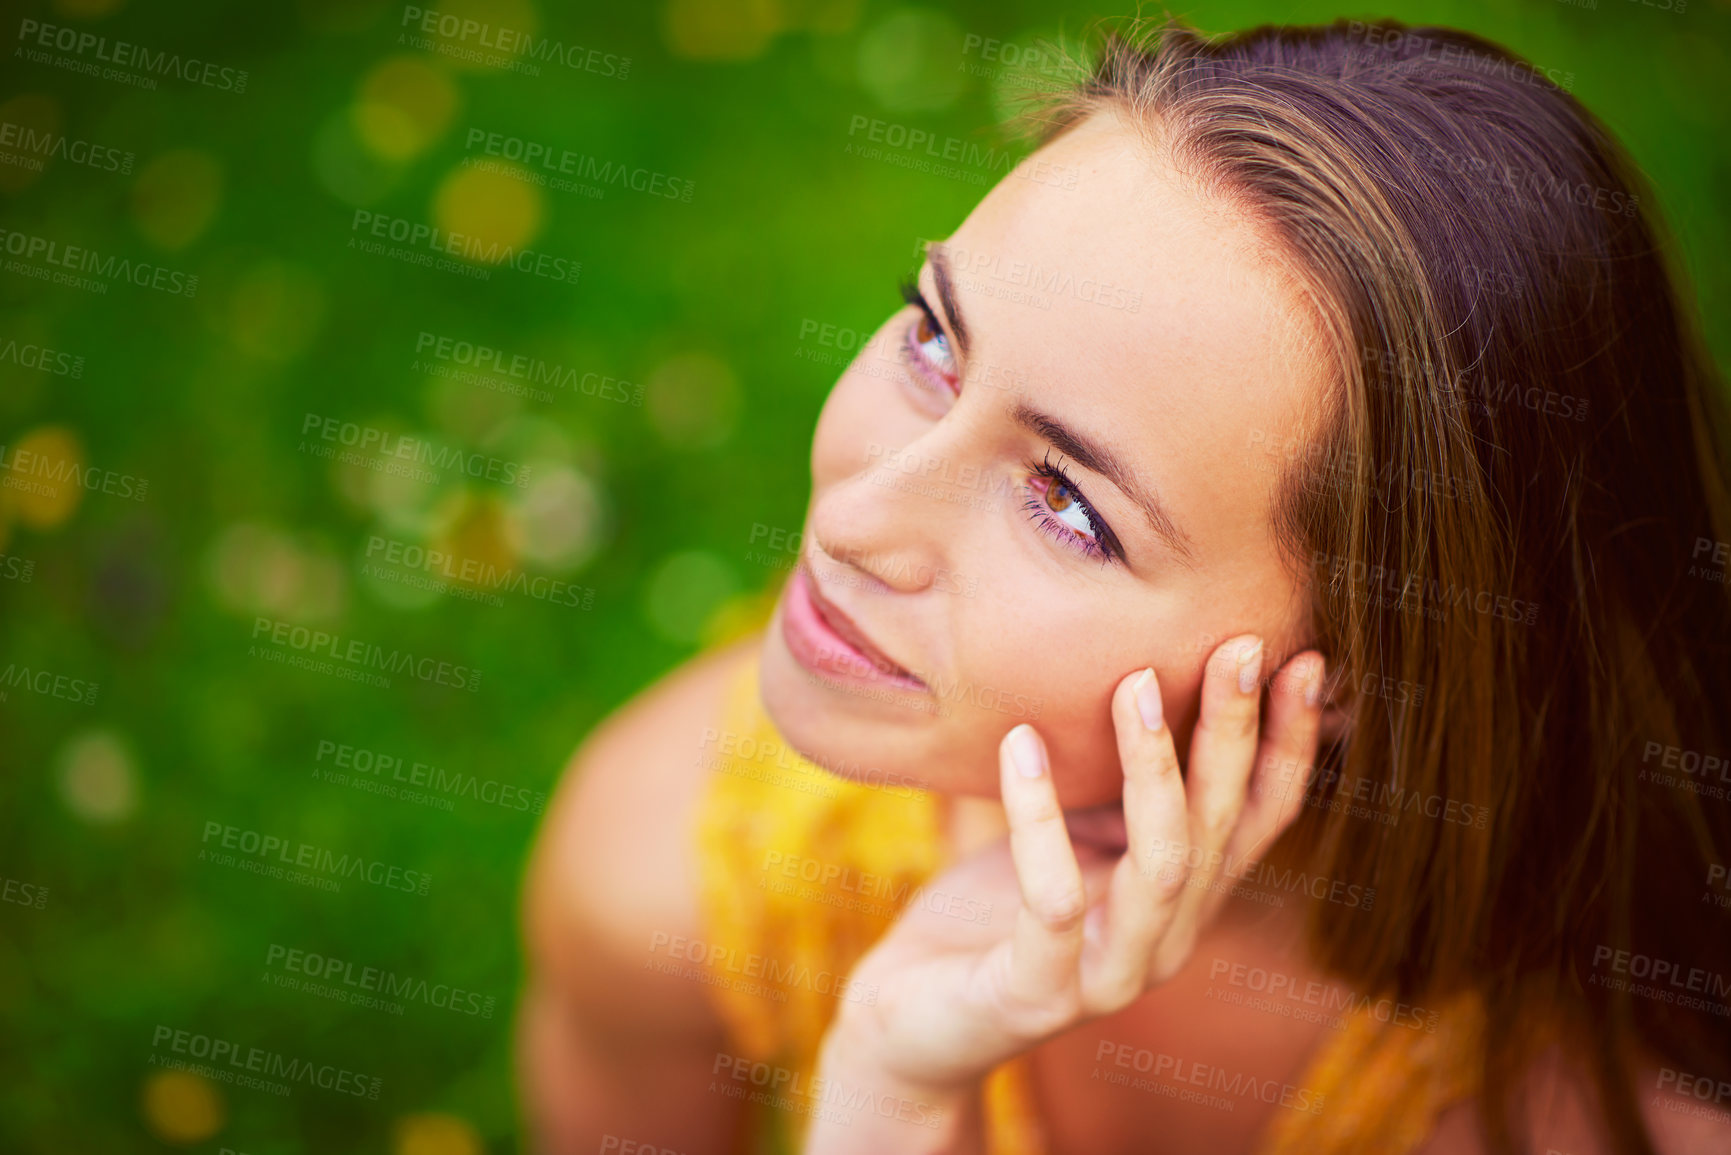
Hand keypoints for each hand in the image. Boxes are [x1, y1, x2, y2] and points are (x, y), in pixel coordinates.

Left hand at [805, 636, 1325, 1152]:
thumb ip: (1116, 790)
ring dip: (1156, 770)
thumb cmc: (991, 913)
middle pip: (1220, 828)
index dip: (1291, 744)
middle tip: (1239, 645)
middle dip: (1237, 733)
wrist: (912, 1021)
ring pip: (1162, 866)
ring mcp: (1109, 976)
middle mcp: (1165, 940)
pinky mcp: (1038, 994)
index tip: (1306, 658)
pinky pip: (1053, 900)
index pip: (1259, 817)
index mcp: (1182, 899)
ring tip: (1135, 683)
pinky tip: (1019, 742)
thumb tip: (1148, 674)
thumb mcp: (1068, 839)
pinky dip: (1038, 816)